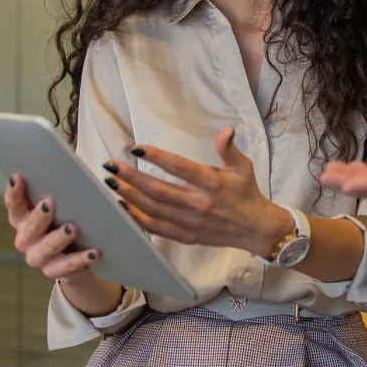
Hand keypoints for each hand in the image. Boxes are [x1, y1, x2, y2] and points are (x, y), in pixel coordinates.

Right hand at [4, 175, 100, 280]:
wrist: (77, 255)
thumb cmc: (68, 219)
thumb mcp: (63, 205)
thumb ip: (60, 191)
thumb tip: (70, 169)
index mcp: (24, 219)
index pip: (14, 205)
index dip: (14, 192)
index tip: (17, 177)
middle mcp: (26, 239)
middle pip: (28, 228)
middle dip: (38, 216)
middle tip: (49, 203)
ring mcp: (38, 257)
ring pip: (46, 248)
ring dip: (58, 238)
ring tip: (72, 228)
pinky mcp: (55, 271)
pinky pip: (67, 266)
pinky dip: (81, 260)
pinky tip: (94, 253)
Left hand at [106, 127, 291, 258]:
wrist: (255, 229)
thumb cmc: (246, 194)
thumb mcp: (243, 167)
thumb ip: (229, 149)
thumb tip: (226, 130)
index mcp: (212, 184)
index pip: (180, 167)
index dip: (157, 157)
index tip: (137, 148)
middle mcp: (199, 204)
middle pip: (158, 190)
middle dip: (132, 177)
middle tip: (111, 166)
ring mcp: (190, 223)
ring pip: (153, 209)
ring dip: (129, 195)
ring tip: (112, 183)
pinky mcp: (185, 237)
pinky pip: (156, 228)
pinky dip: (137, 218)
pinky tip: (123, 206)